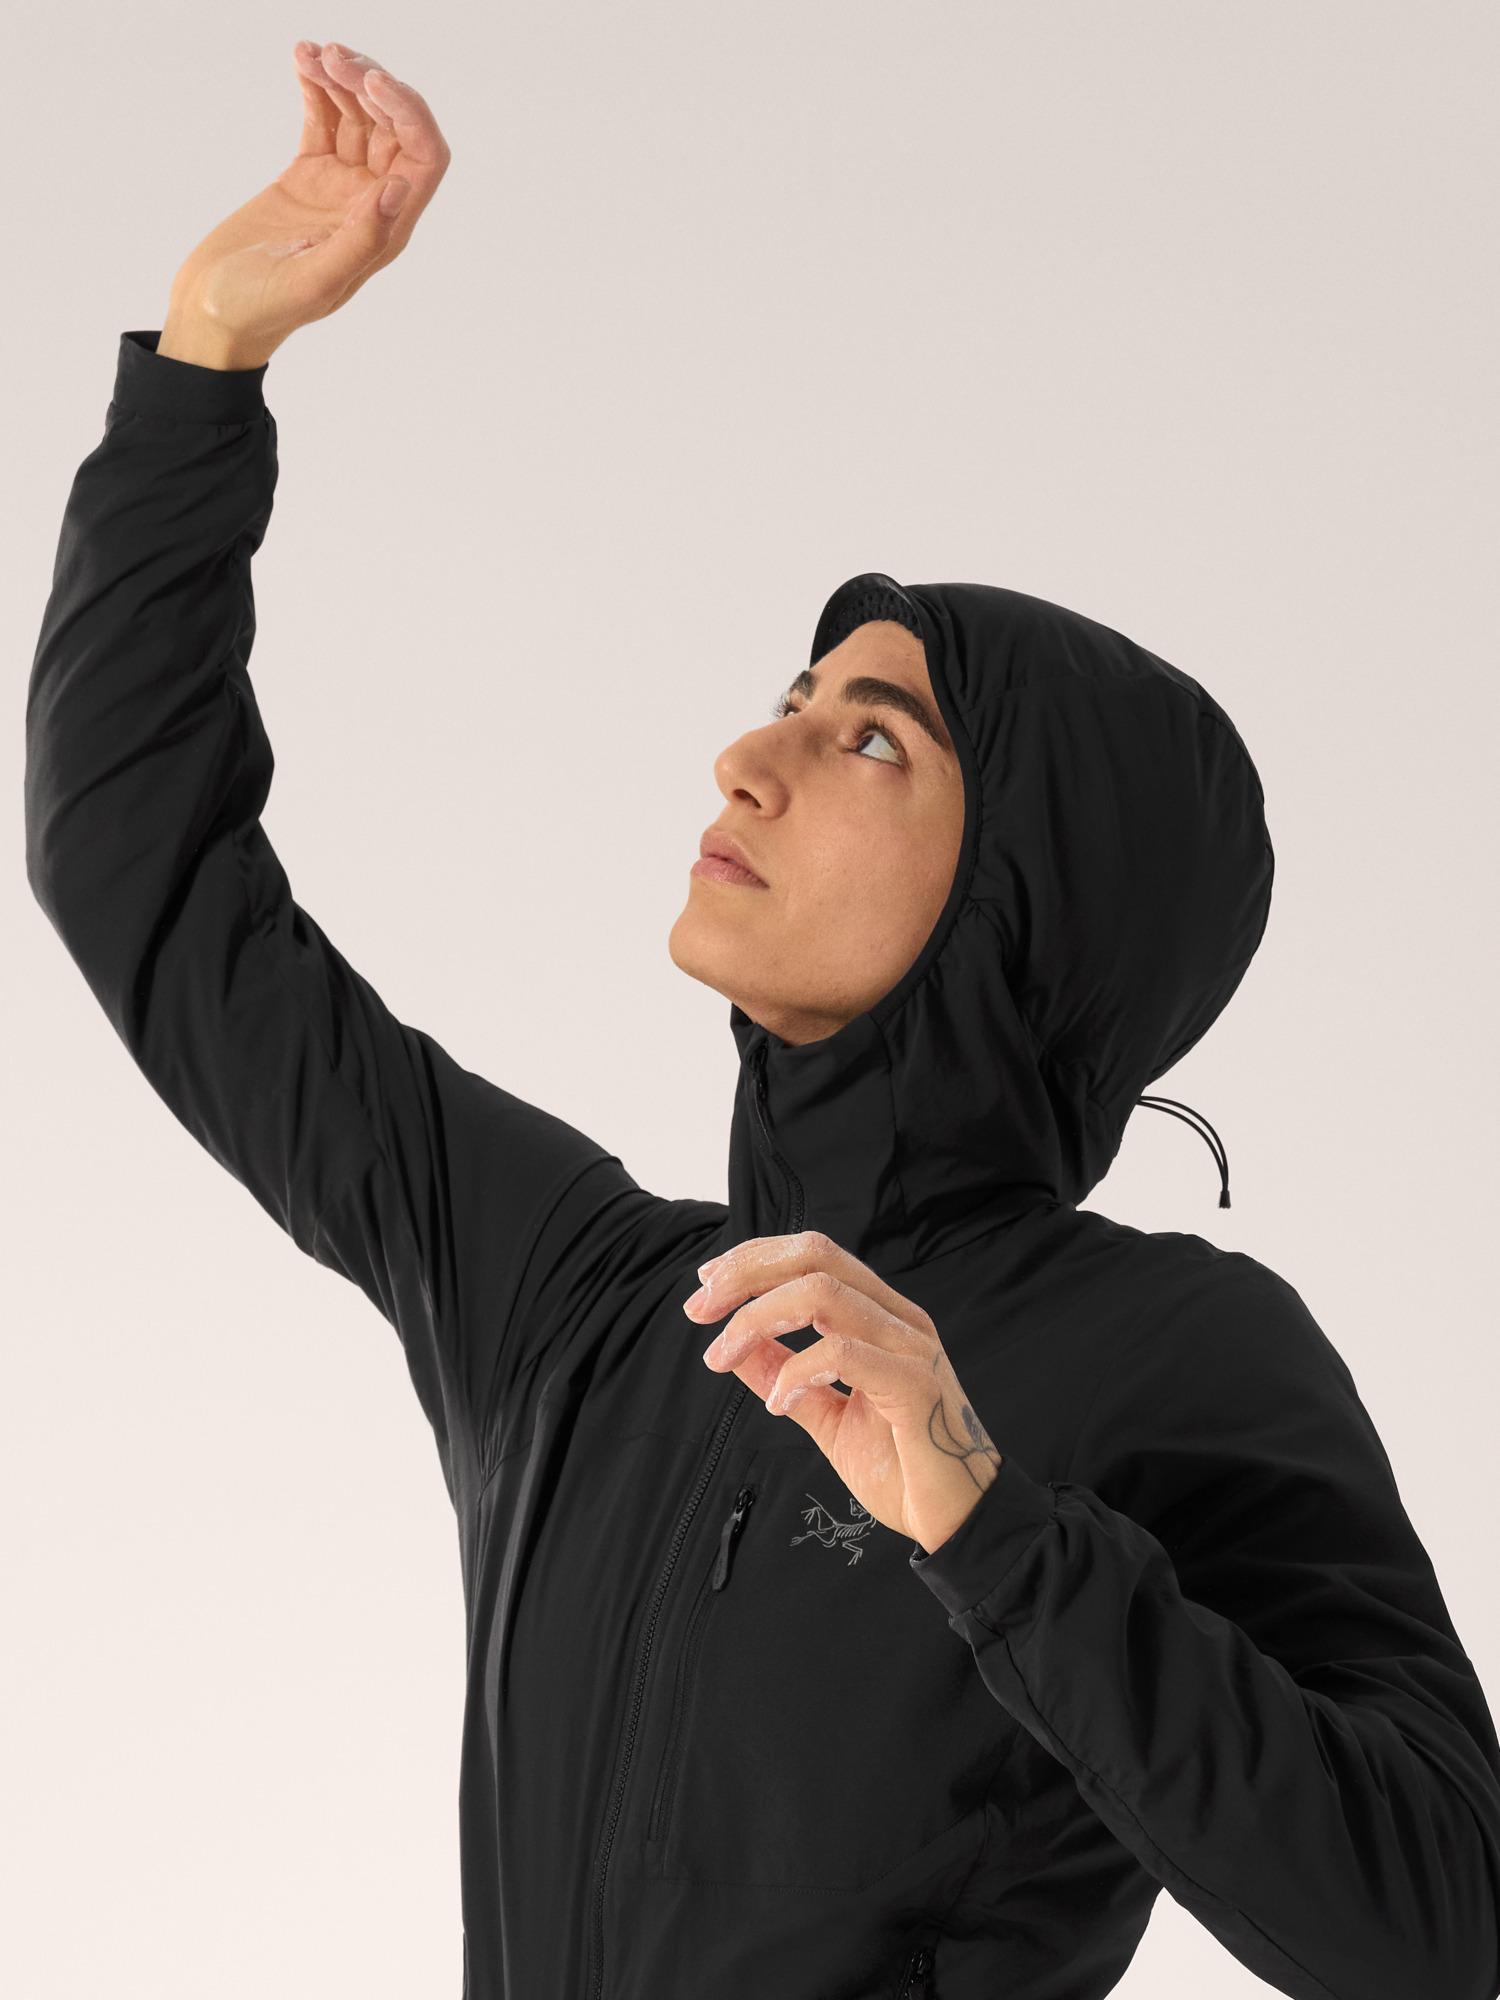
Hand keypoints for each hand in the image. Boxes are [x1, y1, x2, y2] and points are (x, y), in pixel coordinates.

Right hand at [158, 41, 450, 369]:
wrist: (211, 313)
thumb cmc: (258, 309)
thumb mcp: (312, 281)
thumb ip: (361, 240)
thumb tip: (399, 189)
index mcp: (385, 233)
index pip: (423, 159)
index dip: (408, 113)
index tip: (368, 82)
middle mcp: (371, 206)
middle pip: (395, 128)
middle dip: (371, 84)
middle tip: (332, 57)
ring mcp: (340, 188)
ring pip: (360, 116)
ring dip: (342, 78)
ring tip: (311, 53)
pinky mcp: (307, 175)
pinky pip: (324, 120)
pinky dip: (317, 87)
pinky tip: (301, 59)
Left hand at [687, 1232, 1001, 1553]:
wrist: (958, 1522)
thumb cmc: (901, 1469)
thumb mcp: (825, 1416)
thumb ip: (784, 1376)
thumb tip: (735, 1347)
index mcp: (880, 1315)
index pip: (814, 1254)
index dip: (755, 1258)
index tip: (706, 1284)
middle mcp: (898, 1319)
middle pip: (816, 1256)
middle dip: (747, 1272)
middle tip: (699, 1309)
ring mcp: (911, 1347)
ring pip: (824, 1294)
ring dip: (758, 1318)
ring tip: (723, 1355)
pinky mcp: (916, 1385)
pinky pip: (845, 1354)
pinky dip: (797, 1369)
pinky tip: (778, 1401)